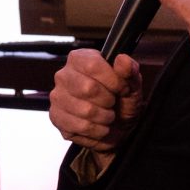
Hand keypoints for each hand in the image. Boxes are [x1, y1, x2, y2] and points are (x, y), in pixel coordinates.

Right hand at [48, 48, 143, 168]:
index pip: (93, 65)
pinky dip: (98, 130)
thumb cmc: (122, 100)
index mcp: (81, 58)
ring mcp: (58, 97)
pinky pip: (80, 126)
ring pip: (85, 110)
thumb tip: (122, 59)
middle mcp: (64, 75)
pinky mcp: (56, 118)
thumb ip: (129, 70)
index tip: (123, 88)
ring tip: (107, 115)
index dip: (113, 80)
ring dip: (105, 117)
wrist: (118, 127)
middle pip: (88, 88)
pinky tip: (100, 126)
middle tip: (113, 103)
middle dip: (108, 100)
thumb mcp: (132, 84)